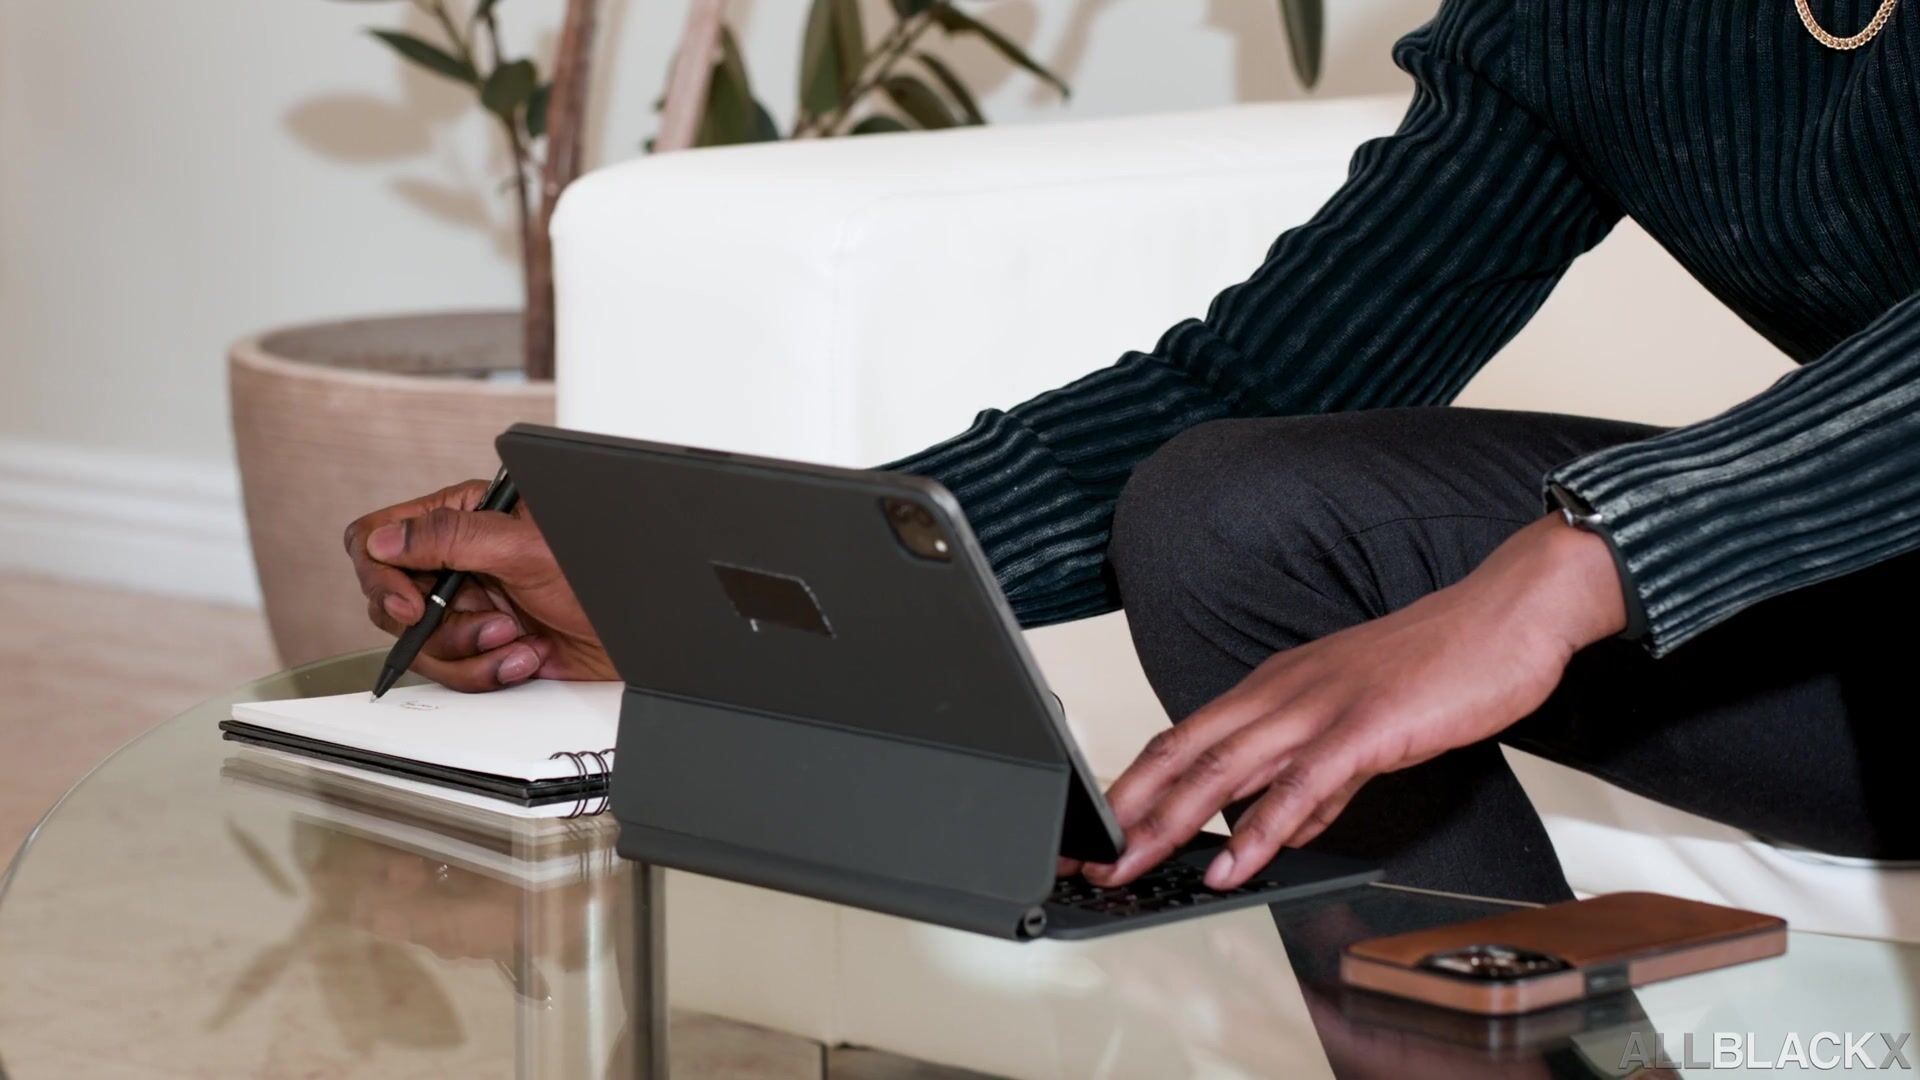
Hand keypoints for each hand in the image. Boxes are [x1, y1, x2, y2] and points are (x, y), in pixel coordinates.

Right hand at [345, 479, 614, 690]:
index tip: (410, 604)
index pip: (378, 538)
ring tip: (517, 638)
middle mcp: (458, 561)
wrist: (642, 633)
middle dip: (437, 625)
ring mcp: (468, 606)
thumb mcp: (526, 549)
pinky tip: (525, 655)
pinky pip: (452, 671)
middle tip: (488, 624)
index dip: (380, 574)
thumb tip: (386, 540)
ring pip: (420, 643)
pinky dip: (487, 672)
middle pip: (390, 600)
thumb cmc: (602, 575)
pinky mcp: (483, 646)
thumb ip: (453, 537)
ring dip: (469, 652)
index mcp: (461, 518)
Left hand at [1085, 516, 1624, 890]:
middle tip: (1089, 858)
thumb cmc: (1440, 666)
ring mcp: (1320, 706)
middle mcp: (1282, 692)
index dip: (1134, 785)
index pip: (1183, 738)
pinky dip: (1260, 832)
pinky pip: (1300, 787)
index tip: (1099, 828)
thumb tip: (1284, 832)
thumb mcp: (1361, 727)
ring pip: (1224, 769)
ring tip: (1132, 867)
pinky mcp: (1364, 728)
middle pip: (1183, 753)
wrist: (1509, 613)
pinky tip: (1233, 865)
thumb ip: (1318, 782)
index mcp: (1275, 688)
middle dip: (1128, 812)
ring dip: (1170, 824)